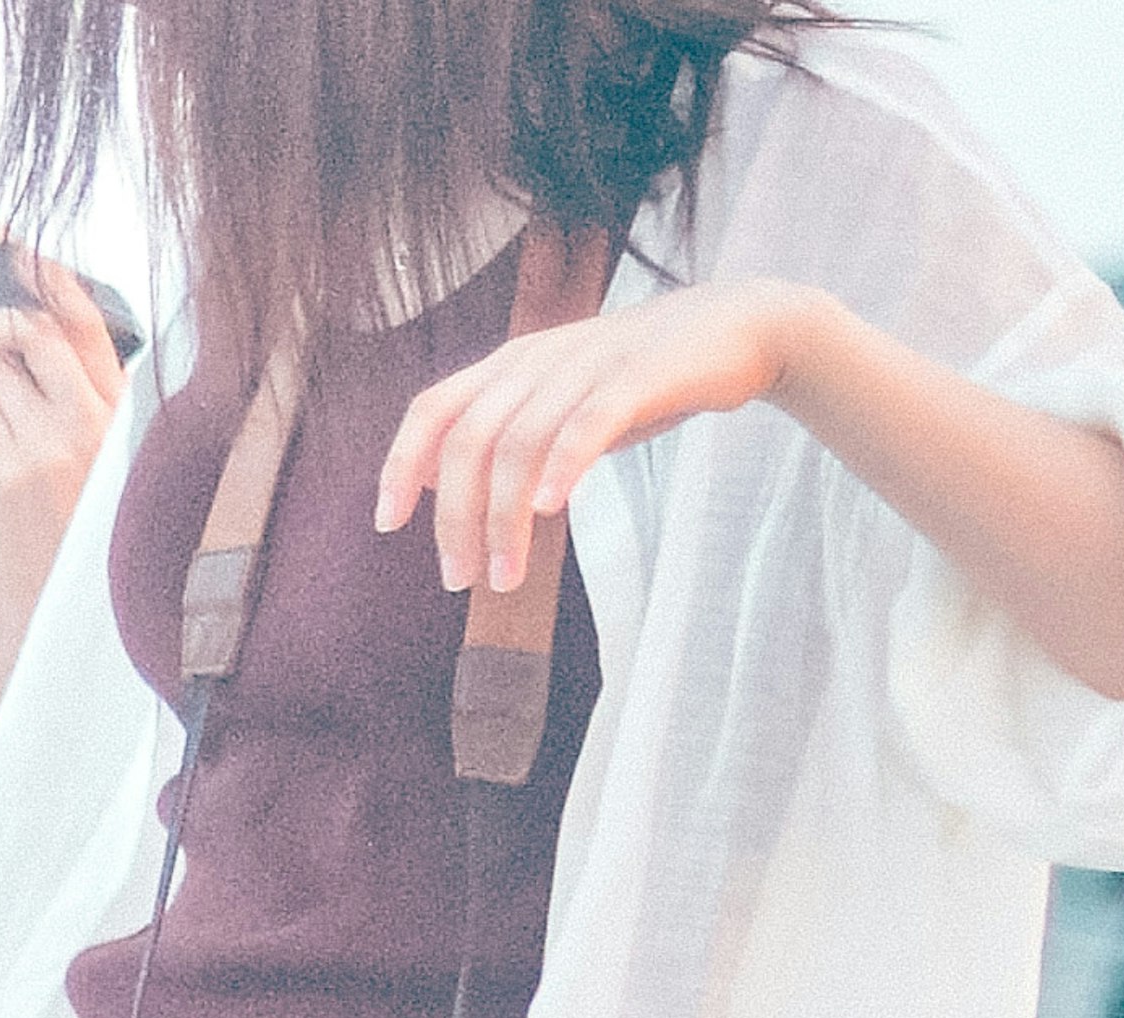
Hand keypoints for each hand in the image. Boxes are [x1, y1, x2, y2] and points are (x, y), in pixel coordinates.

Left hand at [0, 261, 128, 623]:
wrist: (55, 612)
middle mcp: (92, 419)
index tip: (22, 255)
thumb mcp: (94, 464)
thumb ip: (74, 406)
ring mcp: (52, 441)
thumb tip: (22, 351)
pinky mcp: (11, 467)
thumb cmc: (71, 542)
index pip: (87, 325)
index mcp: (119, 414)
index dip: (51, 280)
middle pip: (36, 331)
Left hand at [377, 277, 809, 596]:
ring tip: (505, 579)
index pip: (433, 407)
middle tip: (458, 580)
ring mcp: (588, 365)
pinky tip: (550, 510)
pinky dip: (562, 466)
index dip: (401, 463)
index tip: (387, 523)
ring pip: (521, 444)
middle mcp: (539, 359)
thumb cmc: (640, 380)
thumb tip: (449, 490)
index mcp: (512, 364)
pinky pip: (587, 422)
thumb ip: (508, 438)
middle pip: (470, 440)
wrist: (736, 330)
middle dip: (454, 516)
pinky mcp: (638, 377)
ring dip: (505, 520)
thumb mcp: (560, 404)